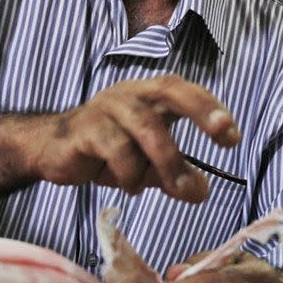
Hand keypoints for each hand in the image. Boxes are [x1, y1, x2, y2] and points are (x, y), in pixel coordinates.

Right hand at [30, 75, 240, 202]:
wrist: (49, 150)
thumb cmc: (103, 150)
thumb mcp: (146, 164)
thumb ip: (175, 173)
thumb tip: (203, 192)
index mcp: (147, 95)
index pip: (184, 90)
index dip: (210, 108)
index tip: (232, 138)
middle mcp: (129, 94)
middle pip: (169, 90)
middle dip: (200, 111)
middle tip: (222, 134)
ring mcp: (105, 108)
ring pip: (147, 129)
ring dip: (166, 163)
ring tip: (174, 189)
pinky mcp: (84, 129)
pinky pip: (117, 150)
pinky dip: (130, 174)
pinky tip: (130, 187)